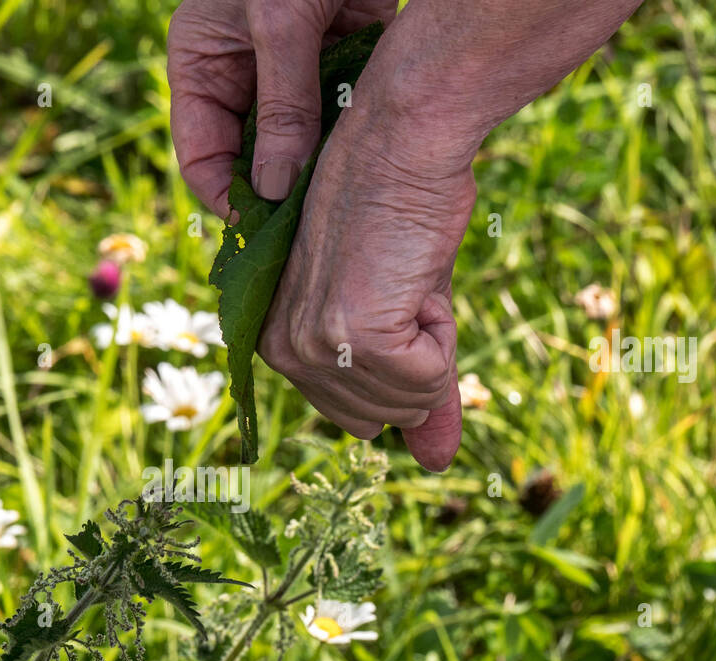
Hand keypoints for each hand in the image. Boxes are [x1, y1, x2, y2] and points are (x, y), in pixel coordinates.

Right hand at [168, 0, 396, 213]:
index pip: (202, 156)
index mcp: (201, 65)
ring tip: (338, 207)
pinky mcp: (338, 62)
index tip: (263, 228)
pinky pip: (339, 118)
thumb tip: (275, 188)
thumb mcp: (280, 19)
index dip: (227, 197)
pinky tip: (367, 170)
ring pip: (299, 145)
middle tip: (307, 230)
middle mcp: (241, 76)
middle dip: (276, 192)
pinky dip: (351, 140)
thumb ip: (282, 102)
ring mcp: (291, 73)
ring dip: (317, 171)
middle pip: (251, 159)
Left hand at [257, 98, 476, 470]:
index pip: (356, 417)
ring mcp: (313, 347)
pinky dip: (439, 338)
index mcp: (276, 347)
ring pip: (405, 404)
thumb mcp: (404, 317)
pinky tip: (412, 281)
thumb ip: (416, 396)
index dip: (398, 368)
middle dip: (415, 362)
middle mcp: (281, 353)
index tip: (388, 296)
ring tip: (403, 279)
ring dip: (430, 346)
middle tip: (401, 287)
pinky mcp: (352, 337)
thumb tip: (438, 463)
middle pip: (380, 420)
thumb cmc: (401, 215)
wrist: (403, 142)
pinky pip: (425, 383)